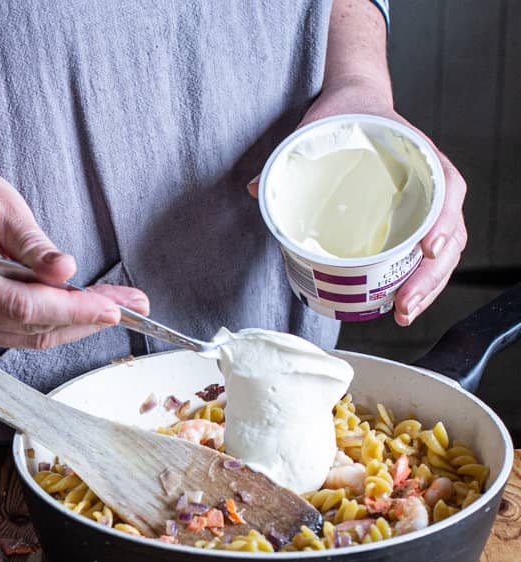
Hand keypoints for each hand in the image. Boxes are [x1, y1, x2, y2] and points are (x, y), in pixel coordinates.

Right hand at [0, 162, 148, 347]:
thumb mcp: (2, 206)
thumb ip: (34, 244)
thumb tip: (67, 270)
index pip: (23, 304)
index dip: (72, 310)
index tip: (113, 308)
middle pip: (31, 327)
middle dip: (86, 318)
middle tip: (130, 305)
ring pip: (31, 337)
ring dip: (78, 324)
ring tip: (116, 304)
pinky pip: (22, 333)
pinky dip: (57, 323)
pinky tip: (84, 309)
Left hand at [247, 77, 466, 326]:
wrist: (360, 107)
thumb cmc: (349, 119)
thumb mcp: (318, 130)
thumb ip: (289, 156)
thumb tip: (255, 188)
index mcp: (421, 157)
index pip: (446, 190)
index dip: (442, 221)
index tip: (428, 248)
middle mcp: (433, 184)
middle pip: (448, 234)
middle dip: (431, 276)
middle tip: (404, 305)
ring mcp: (428, 206)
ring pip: (443, 252)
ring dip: (428, 287)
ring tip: (402, 312)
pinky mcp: (415, 222)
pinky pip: (427, 256)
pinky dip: (420, 281)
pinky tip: (401, 303)